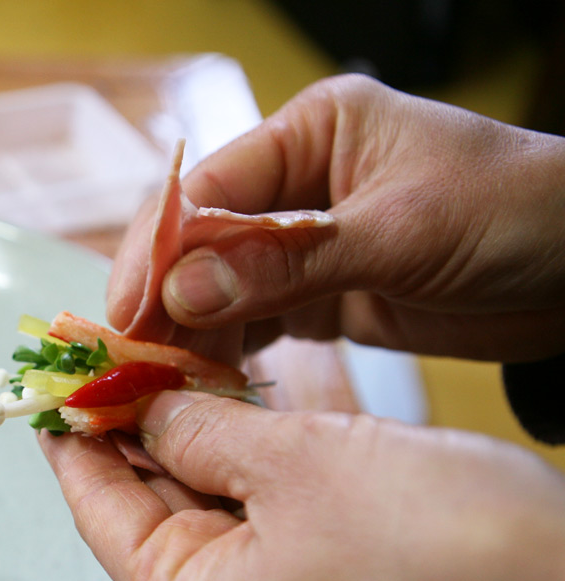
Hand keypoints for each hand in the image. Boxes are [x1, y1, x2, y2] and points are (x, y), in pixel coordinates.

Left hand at [39, 392, 564, 580]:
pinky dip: (235, 460)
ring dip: (183, 434)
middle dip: (127, 425)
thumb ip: (201, 428)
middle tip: (104, 346)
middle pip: (142, 508)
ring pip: (200, 506)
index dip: (71, 432)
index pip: (96, 508)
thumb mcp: (296, 461)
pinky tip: (222, 399)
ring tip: (154, 356)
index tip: (49, 371)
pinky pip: (251, 516)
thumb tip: (145, 406)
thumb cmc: (439, 542)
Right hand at [106, 75, 564, 362]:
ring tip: (155, 383)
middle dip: (160, 298)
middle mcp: (297, 183)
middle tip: (126, 359)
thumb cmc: (518, 215)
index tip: (126, 313)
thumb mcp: (403, 234)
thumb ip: (290, 263)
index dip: (157, 252)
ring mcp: (306, 242)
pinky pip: (254, 321)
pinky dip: (226, 351)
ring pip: (218, 286)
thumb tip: (183, 290)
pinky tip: (201, 382)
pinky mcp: (323, 294)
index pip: (207, 190)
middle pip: (198, 240)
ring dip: (186, 332)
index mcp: (311, 133)